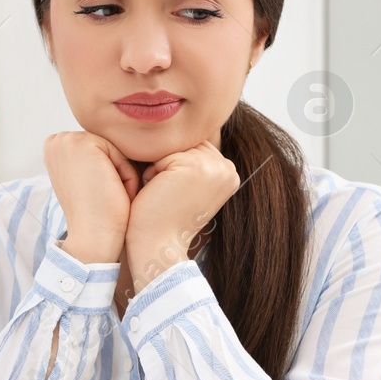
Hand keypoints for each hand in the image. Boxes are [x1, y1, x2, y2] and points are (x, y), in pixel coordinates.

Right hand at [43, 130, 140, 263]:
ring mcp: (68, 140)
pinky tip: (116, 193)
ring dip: (122, 175)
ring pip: (117, 150)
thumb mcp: (86, 178)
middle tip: (106, 198)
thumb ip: (91, 158)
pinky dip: (128, 176)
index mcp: (54, 148)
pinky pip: (123, 154)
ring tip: (112, 196)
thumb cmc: (96, 213)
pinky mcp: (85, 144)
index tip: (99, 196)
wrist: (92, 237)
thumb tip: (112, 143)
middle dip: (116, 173)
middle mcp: (57, 141)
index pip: (98, 149)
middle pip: (108, 147)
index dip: (107, 173)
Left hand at [125, 140, 239, 289]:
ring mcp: (213, 165)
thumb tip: (176, 132)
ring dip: (158, 169)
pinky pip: (160, 154)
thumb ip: (193, 162)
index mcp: (229, 172)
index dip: (175, 167)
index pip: (193, 147)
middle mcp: (227, 167)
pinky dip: (151, 174)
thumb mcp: (188, 187)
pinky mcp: (193, 166)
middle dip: (167, 166)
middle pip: (184, 143)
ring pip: (172, 147)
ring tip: (163, 196)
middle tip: (167, 197)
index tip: (175, 196)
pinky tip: (157, 195)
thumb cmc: (165, 220)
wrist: (160, 247)